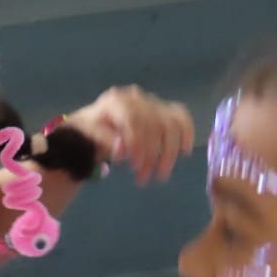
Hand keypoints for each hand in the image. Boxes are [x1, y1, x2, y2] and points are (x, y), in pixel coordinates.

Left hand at [67, 86, 193, 185]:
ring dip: (168, 153)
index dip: (136, 143)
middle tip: (143, 179)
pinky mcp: (164, 109)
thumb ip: (105, 140)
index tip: (134, 166)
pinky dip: (186, 134)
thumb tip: (122, 149)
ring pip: (170, 125)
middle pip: (153, 124)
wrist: (95, 123)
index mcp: (115, 101)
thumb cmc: (91, 130)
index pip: (133, 119)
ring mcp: (152, 102)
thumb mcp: (90, 136)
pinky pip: (182, 118)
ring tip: (160, 175)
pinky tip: (185, 152)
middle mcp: (136, 98)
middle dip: (150, 155)